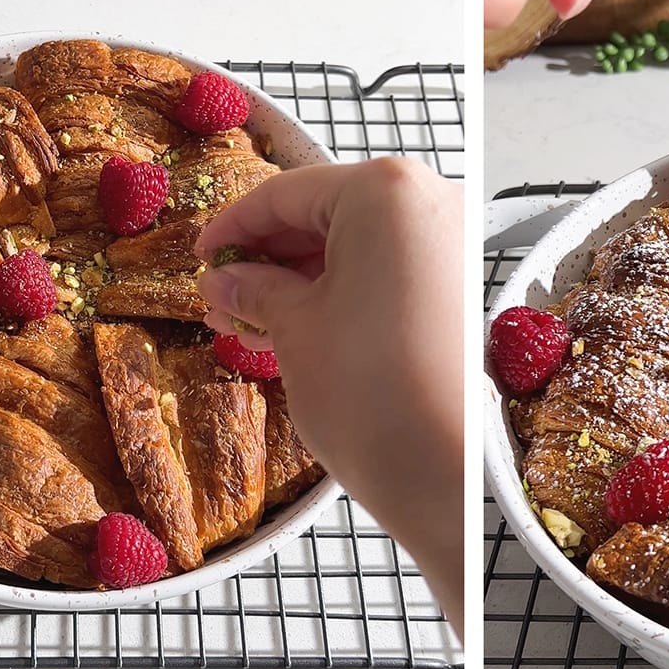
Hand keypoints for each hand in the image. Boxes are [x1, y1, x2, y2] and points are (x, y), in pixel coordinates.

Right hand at [193, 159, 463, 635]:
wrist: (452, 476)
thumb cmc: (373, 396)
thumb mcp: (293, 330)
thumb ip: (256, 290)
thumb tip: (227, 280)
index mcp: (387, 192)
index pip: (287, 193)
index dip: (233, 227)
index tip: (201, 257)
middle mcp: (435, 202)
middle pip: (330, 213)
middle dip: (271, 256)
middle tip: (224, 296)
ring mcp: (458, 245)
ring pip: (362, 245)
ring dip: (305, 278)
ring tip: (251, 322)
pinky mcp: (467, 288)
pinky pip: (394, 271)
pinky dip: (346, 292)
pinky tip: (300, 328)